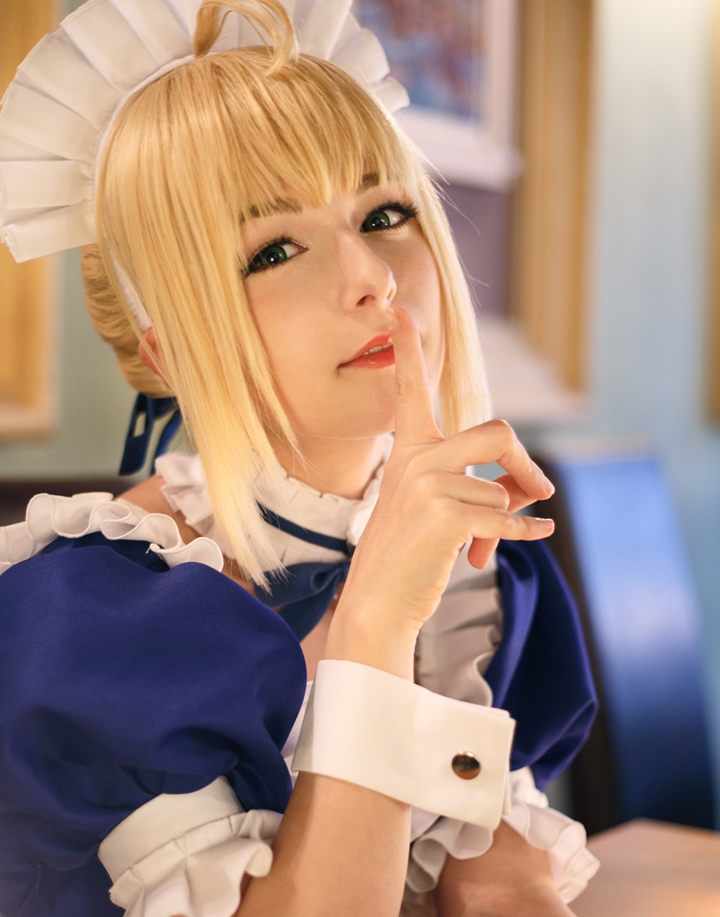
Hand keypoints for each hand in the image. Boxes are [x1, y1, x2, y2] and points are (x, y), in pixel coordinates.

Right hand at [328, 306, 554, 675]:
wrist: (376, 605)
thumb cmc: (406, 559)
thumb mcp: (437, 510)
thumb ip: (476, 486)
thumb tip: (529, 488)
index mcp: (407, 452)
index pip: (409, 390)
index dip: (407, 349)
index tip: (397, 310)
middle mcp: (415, 461)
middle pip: (497, 432)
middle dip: (524, 463)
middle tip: (537, 490)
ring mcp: (427, 485)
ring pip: (502, 491)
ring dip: (506, 523)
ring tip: (480, 549)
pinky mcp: (445, 515)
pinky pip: (505, 519)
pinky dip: (525, 533)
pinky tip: (540, 532)